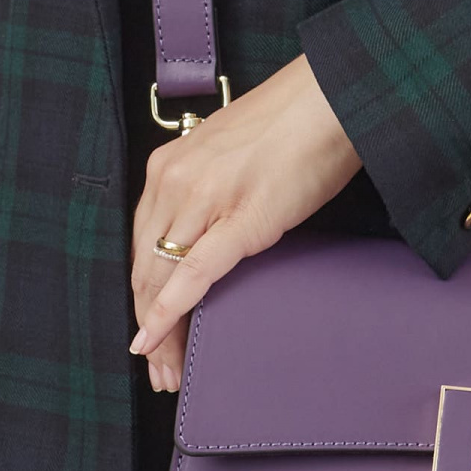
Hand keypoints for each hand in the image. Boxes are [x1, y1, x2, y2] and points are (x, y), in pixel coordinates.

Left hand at [131, 54, 361, 389]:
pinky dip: (169, 312)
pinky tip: (157, 340)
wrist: (330, 98)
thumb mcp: (230, 156)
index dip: (141, 296)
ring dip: (162, 333)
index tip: (146, 334)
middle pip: (146, 269)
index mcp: (168, 167)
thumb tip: (206, 231)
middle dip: (146, 324)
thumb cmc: (292, 124)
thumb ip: (208, 190)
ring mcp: (202, 200)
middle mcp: (172, 182)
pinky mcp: (239, 220)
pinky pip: (193, 275)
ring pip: (163, 279)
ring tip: (165, 372)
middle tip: (154, 369)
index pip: (141, 245)